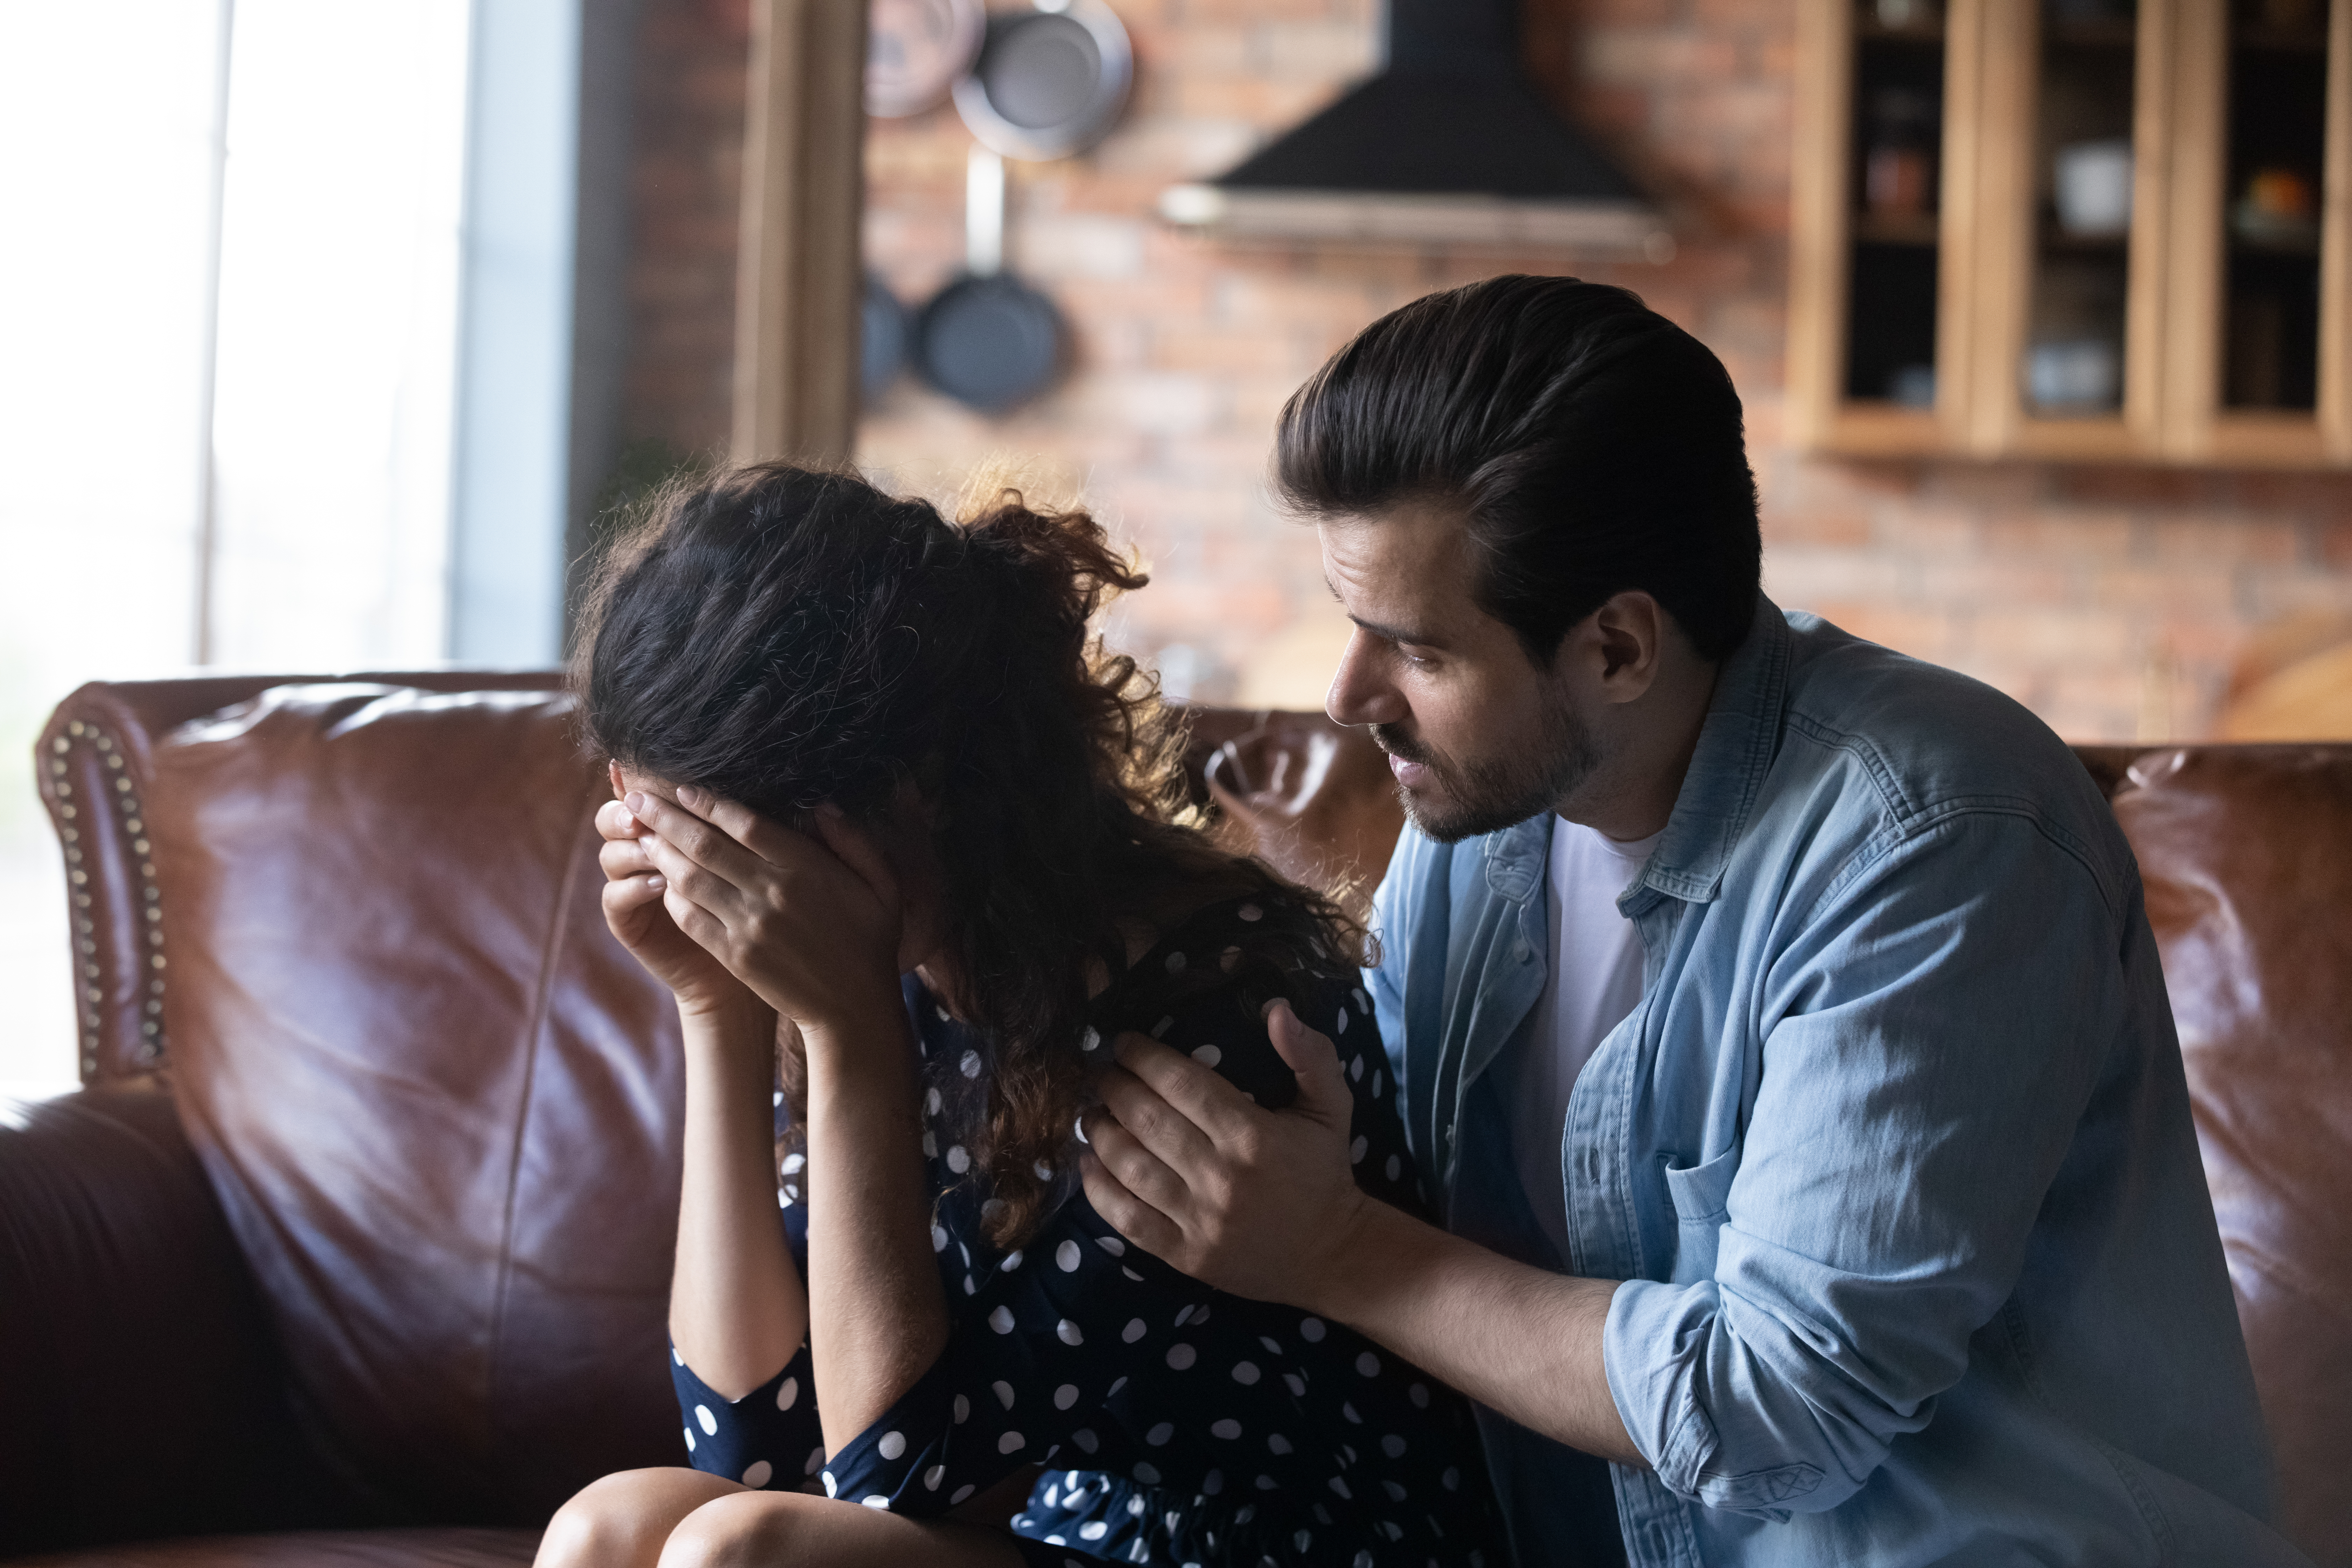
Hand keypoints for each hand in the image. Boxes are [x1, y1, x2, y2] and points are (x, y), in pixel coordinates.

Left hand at [627, 785, 905, 1037]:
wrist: (853, 1008)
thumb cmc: (872, 940)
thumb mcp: (883, 885)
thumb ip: (855, 841)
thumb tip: (823, 807)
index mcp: (805, 868)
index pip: (744, 823)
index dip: (707, 802)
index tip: (681, 786)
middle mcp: (771, 892)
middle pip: (705, 844)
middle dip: (665, 817)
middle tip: (635, 797)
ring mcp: (748, 926)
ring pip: (690, 878)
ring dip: (660, 852)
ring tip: (639, 832)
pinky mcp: (733, 955)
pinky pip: (691, 918)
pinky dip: (671, 896)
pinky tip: (659, 880)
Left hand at [1078, 1000, 1370, 1308]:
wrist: (1333, 1255)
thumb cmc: (1324, 1172)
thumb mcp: (1332, 1107)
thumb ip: (1310, 1054)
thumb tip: (1275, 1008)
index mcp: (1252, 1135)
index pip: (1180, 1082)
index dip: (1143, 1056)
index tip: (1123, 1043)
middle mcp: (1221, 1176)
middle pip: (1146, 1119)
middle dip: (1113, 1088)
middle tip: (1100, 1073)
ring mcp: (1200, 1220)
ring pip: (1130, 1166)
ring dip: (1101, 1133)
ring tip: (1092, 1113)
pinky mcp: (1185, 1255)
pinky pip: (1127, 1218)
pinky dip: (1099, 1188)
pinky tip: (1089, 1162)